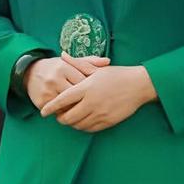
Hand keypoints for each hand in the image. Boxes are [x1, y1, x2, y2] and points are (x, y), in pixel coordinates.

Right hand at [24, 51, 110, 109]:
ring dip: (77, 109)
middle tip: (95, 104)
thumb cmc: (56, 68)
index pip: (83, 81)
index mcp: (64, 67)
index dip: (92, 88)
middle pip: (76, 95)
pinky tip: (73, 113)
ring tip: (86, 110)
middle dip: (86, 100)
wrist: (30, 73)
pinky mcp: (41, 102)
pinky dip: (66, 113)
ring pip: (68, 106)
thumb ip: (89, 62)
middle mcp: (55, 78)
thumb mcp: (71, 62)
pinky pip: (58, 112)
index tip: (98, 92)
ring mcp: (47, 91)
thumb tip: (108, 61)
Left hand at [39, 52, 156, 131]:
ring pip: (78, 125)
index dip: (51, 107)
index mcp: (86, 88)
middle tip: (58, 116)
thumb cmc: (117, 75)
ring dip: (71, 123)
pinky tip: (82, 121)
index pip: (62, 100)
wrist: (139, 85)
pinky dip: (83, 127)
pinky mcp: (108, 122)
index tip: (44, 112)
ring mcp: (100, 113)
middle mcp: (91, 102)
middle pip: (68, 117)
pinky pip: (90, 129)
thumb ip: (77, 64)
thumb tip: (62, 55)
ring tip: (70, 118)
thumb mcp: (96, 68)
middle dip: (60, 118)